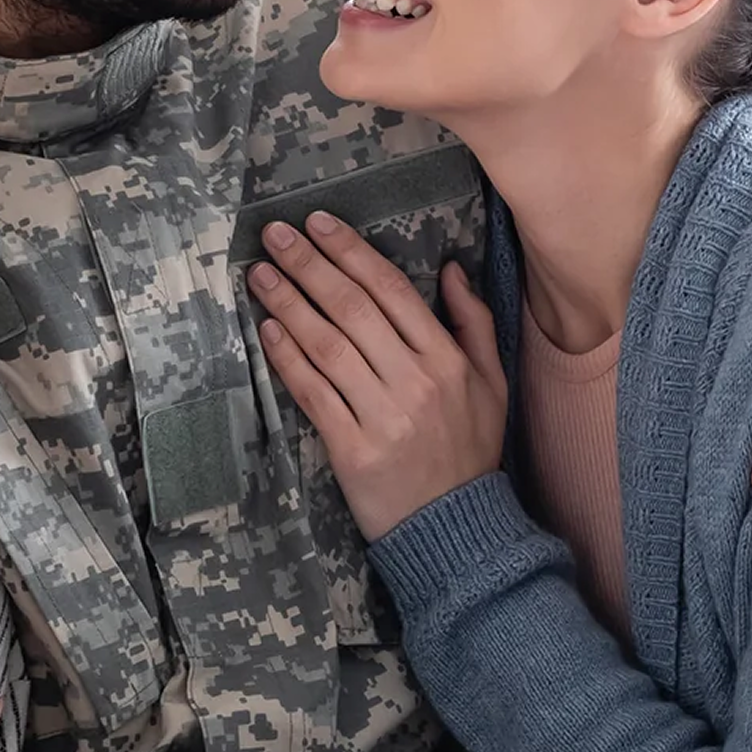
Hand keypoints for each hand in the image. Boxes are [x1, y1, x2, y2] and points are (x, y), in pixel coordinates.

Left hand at [249, 211, 507, 540]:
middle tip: (274, 234)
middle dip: (309, 265)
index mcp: (447, 359)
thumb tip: (451, 268)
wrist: (454, 529)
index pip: (391, 290)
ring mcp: (383, 416)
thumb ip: (474, 322)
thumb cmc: (469, 449)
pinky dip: (288, 358)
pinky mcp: (352, 450)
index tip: (317, 223)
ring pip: (327, 345)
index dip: (350, 251)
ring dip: (288, 303)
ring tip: (260, 274)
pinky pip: (313, 393)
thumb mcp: (491, 383)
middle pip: (352, 308)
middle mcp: (415, 381)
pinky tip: (268, 329)